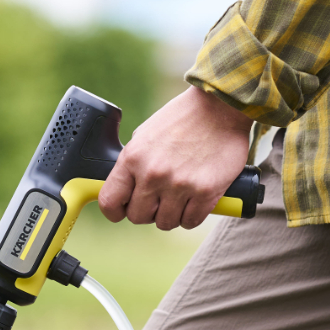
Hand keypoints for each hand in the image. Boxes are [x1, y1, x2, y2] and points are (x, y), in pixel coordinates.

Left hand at [99, 86, 257, 229]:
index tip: (123, 210)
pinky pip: (190, 221)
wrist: (221, 107)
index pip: (109, 202)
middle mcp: (153, 174)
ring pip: (165, 223)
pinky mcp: (205, 193)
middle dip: (147, 212)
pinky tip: (195, 199)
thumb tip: (126, 187)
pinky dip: (191, 215)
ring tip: (179, 197)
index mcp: (133, 158)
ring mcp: (179, 185)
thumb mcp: (146, 135)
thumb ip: (134, 163)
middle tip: (158, 200)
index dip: (115, 211)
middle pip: (138, 217)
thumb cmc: (183, 118)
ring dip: (171, 214)